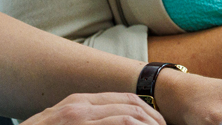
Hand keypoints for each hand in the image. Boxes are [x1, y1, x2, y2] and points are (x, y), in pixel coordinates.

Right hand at [21, 94, 166, 124]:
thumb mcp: (62, 124)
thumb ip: (85, 120)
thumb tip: (112, 121)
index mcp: (78, 103)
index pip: (123, 99)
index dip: (146, 110)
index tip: (159, 124)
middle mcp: (80, 106)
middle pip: (130, 104)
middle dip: (153, 118)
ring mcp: (78, 117)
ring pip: (128, 115)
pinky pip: (119, 124)